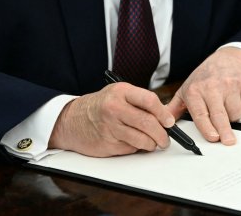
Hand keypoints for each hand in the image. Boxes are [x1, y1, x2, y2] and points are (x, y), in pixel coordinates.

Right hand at [49, 83, 174, 156]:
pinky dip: (136, 148)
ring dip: (151, 144)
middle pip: (148, 123)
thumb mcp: (119, 94)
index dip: (163, 113)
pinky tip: (131, 142)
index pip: (149, 100)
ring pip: (141, 140)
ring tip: (152, 143)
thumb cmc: (100, 106)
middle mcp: (114, 108)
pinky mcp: (106, 144)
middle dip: (162, 134)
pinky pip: (130, 149)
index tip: (170, 122)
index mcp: (121, 92)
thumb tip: (165, 117)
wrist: (71, 120)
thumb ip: (140, 102)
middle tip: (166, 139)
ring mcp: (109, 127)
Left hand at [166, 46, 240, 144]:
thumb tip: (163, 125)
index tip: (213, 137)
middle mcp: (212, 86)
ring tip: (225, 109)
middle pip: (220, 115)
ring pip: (235, 113)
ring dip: (232, 118)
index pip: (201, 113)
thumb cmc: (205, 77)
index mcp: (195, 90)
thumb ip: (174, 109)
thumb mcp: (186, 89)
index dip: (207, 127)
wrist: (227, 59)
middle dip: (225, 131)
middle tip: (228, 141)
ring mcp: (230, 84)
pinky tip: (235, 101)